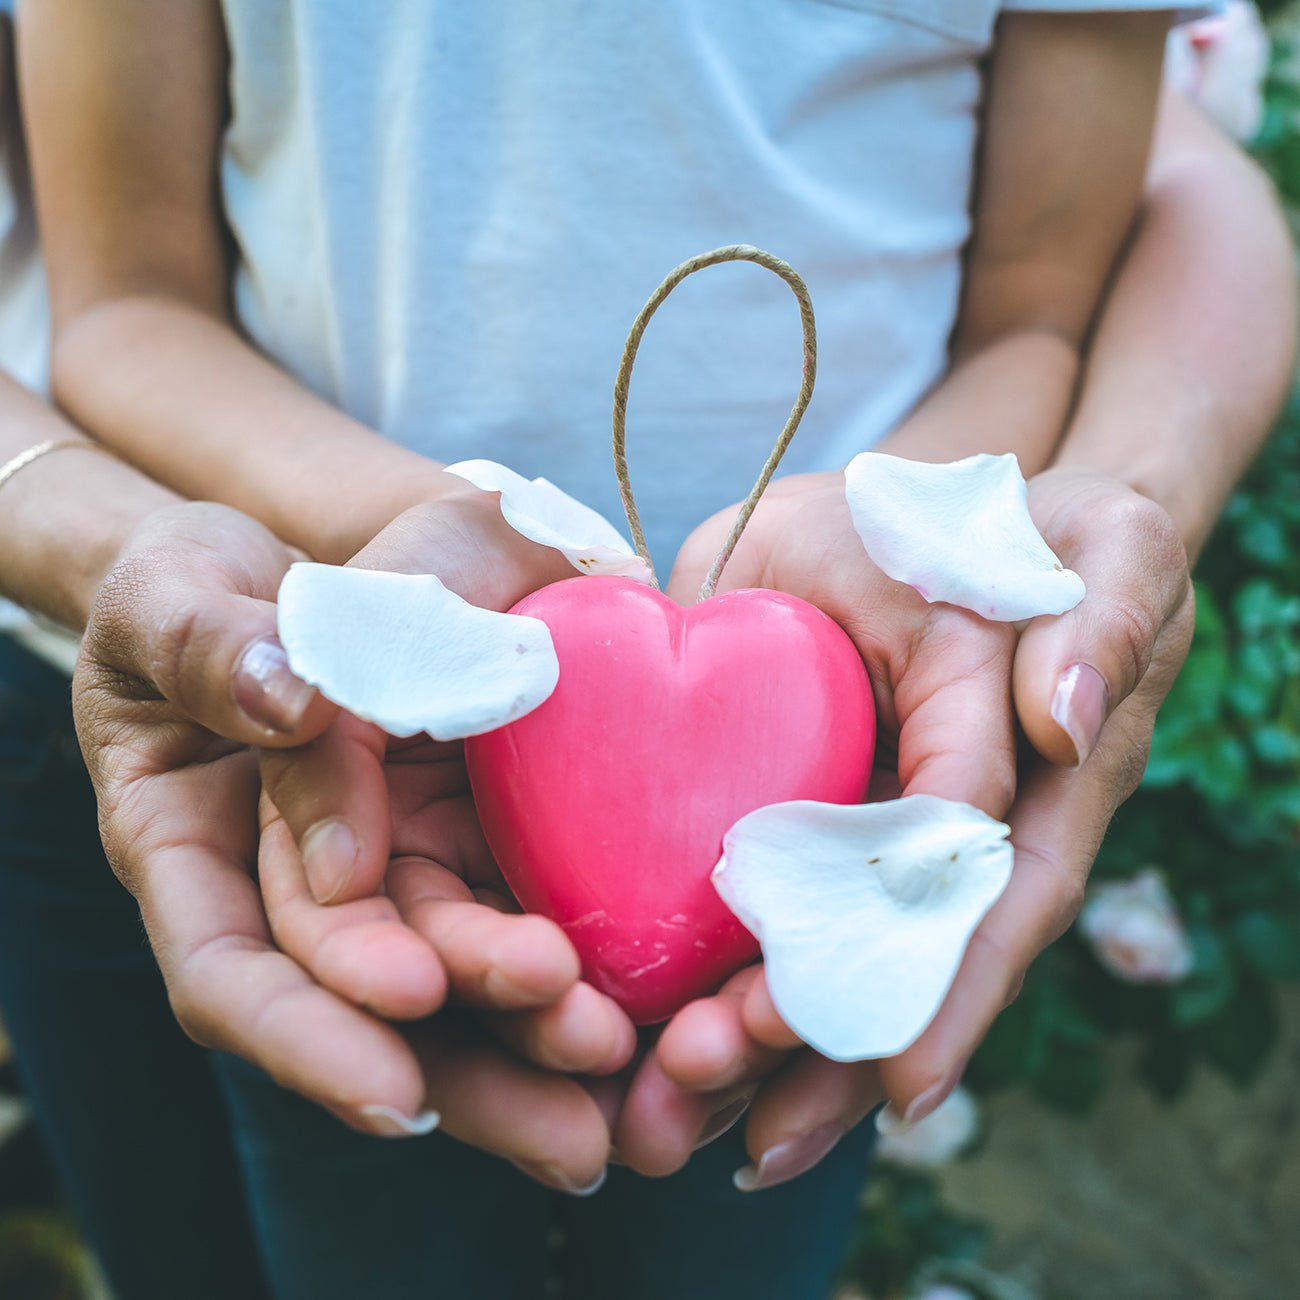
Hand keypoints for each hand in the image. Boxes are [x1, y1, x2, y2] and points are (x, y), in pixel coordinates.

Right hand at [75, 498, 623, 1191]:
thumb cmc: (198, 581)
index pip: (236, 975)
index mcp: (190, 856)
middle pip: (372, 1012)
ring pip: (459, 984)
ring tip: (627, 1055)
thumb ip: (213, 645)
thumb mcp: (174, 592)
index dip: (314, 1024)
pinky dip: (576, 953)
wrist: (297, 560)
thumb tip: (295, 706)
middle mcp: (297, 893)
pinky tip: (648, 992)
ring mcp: (390, 872)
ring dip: (537, 1031)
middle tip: (576, 1074)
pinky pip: (515, 907)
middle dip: (469, 1056)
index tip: (406, 1034)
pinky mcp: (465, 839)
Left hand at [617, 468, 1192, 1186]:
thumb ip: (1103, 625)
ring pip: (866, 965)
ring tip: (679, 1114)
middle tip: (739, 1131)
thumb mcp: (1104, 551)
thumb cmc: (1049, 536)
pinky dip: (760, 981)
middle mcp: (993, 837)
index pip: (996, 892)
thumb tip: (1062, 730)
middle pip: (923, 973)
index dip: (945, 983)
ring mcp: (924, 841)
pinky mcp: (861, 825)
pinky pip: (817, 913)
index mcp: (1051, 777)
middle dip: (838, 1056)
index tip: (884, 1075)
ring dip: (782, 1050)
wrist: (998, 529)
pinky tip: (685, 1043)